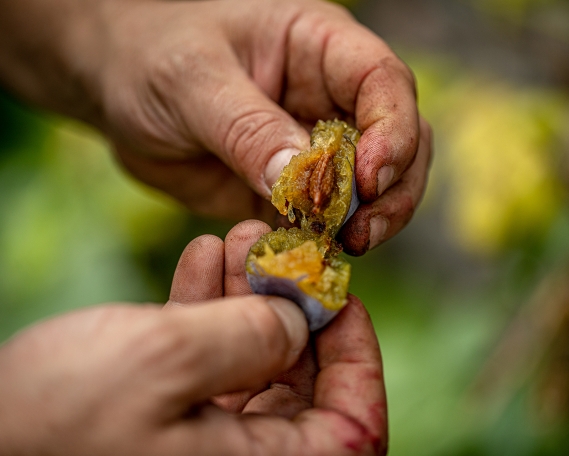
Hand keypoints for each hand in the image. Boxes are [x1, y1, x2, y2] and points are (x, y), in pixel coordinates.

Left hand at [0, 0, 431, 252]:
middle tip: (360, 234)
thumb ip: (248, 129)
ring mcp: (312, 147)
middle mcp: (328, 97)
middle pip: (399, 142)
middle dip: (392, 191)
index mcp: (319, 47)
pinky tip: (304, 260)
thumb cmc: (152, 53)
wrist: (118, 84)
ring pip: (370, 189)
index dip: (394, 133)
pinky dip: (321, 243)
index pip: (385, 83)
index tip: (369, 181)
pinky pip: (321, 220)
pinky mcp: (286, 190)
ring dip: (365, 223)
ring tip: (336, 251)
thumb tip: (302, 183)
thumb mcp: (192, 80)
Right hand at [0, 220, 386, 454]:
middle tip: (279, 248)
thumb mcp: (162, 363)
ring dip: (246, 298)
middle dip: (292, 308)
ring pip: (252, 366)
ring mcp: (198, 445)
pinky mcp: (163, 422)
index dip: (358, 357)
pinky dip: (206, 311)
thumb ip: (248, 337)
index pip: (353, 429)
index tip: (338, 295)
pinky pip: (205, 364)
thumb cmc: (50, 428)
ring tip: (238, 239)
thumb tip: (298, 318)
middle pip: (301, 386)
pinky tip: (201, 260)